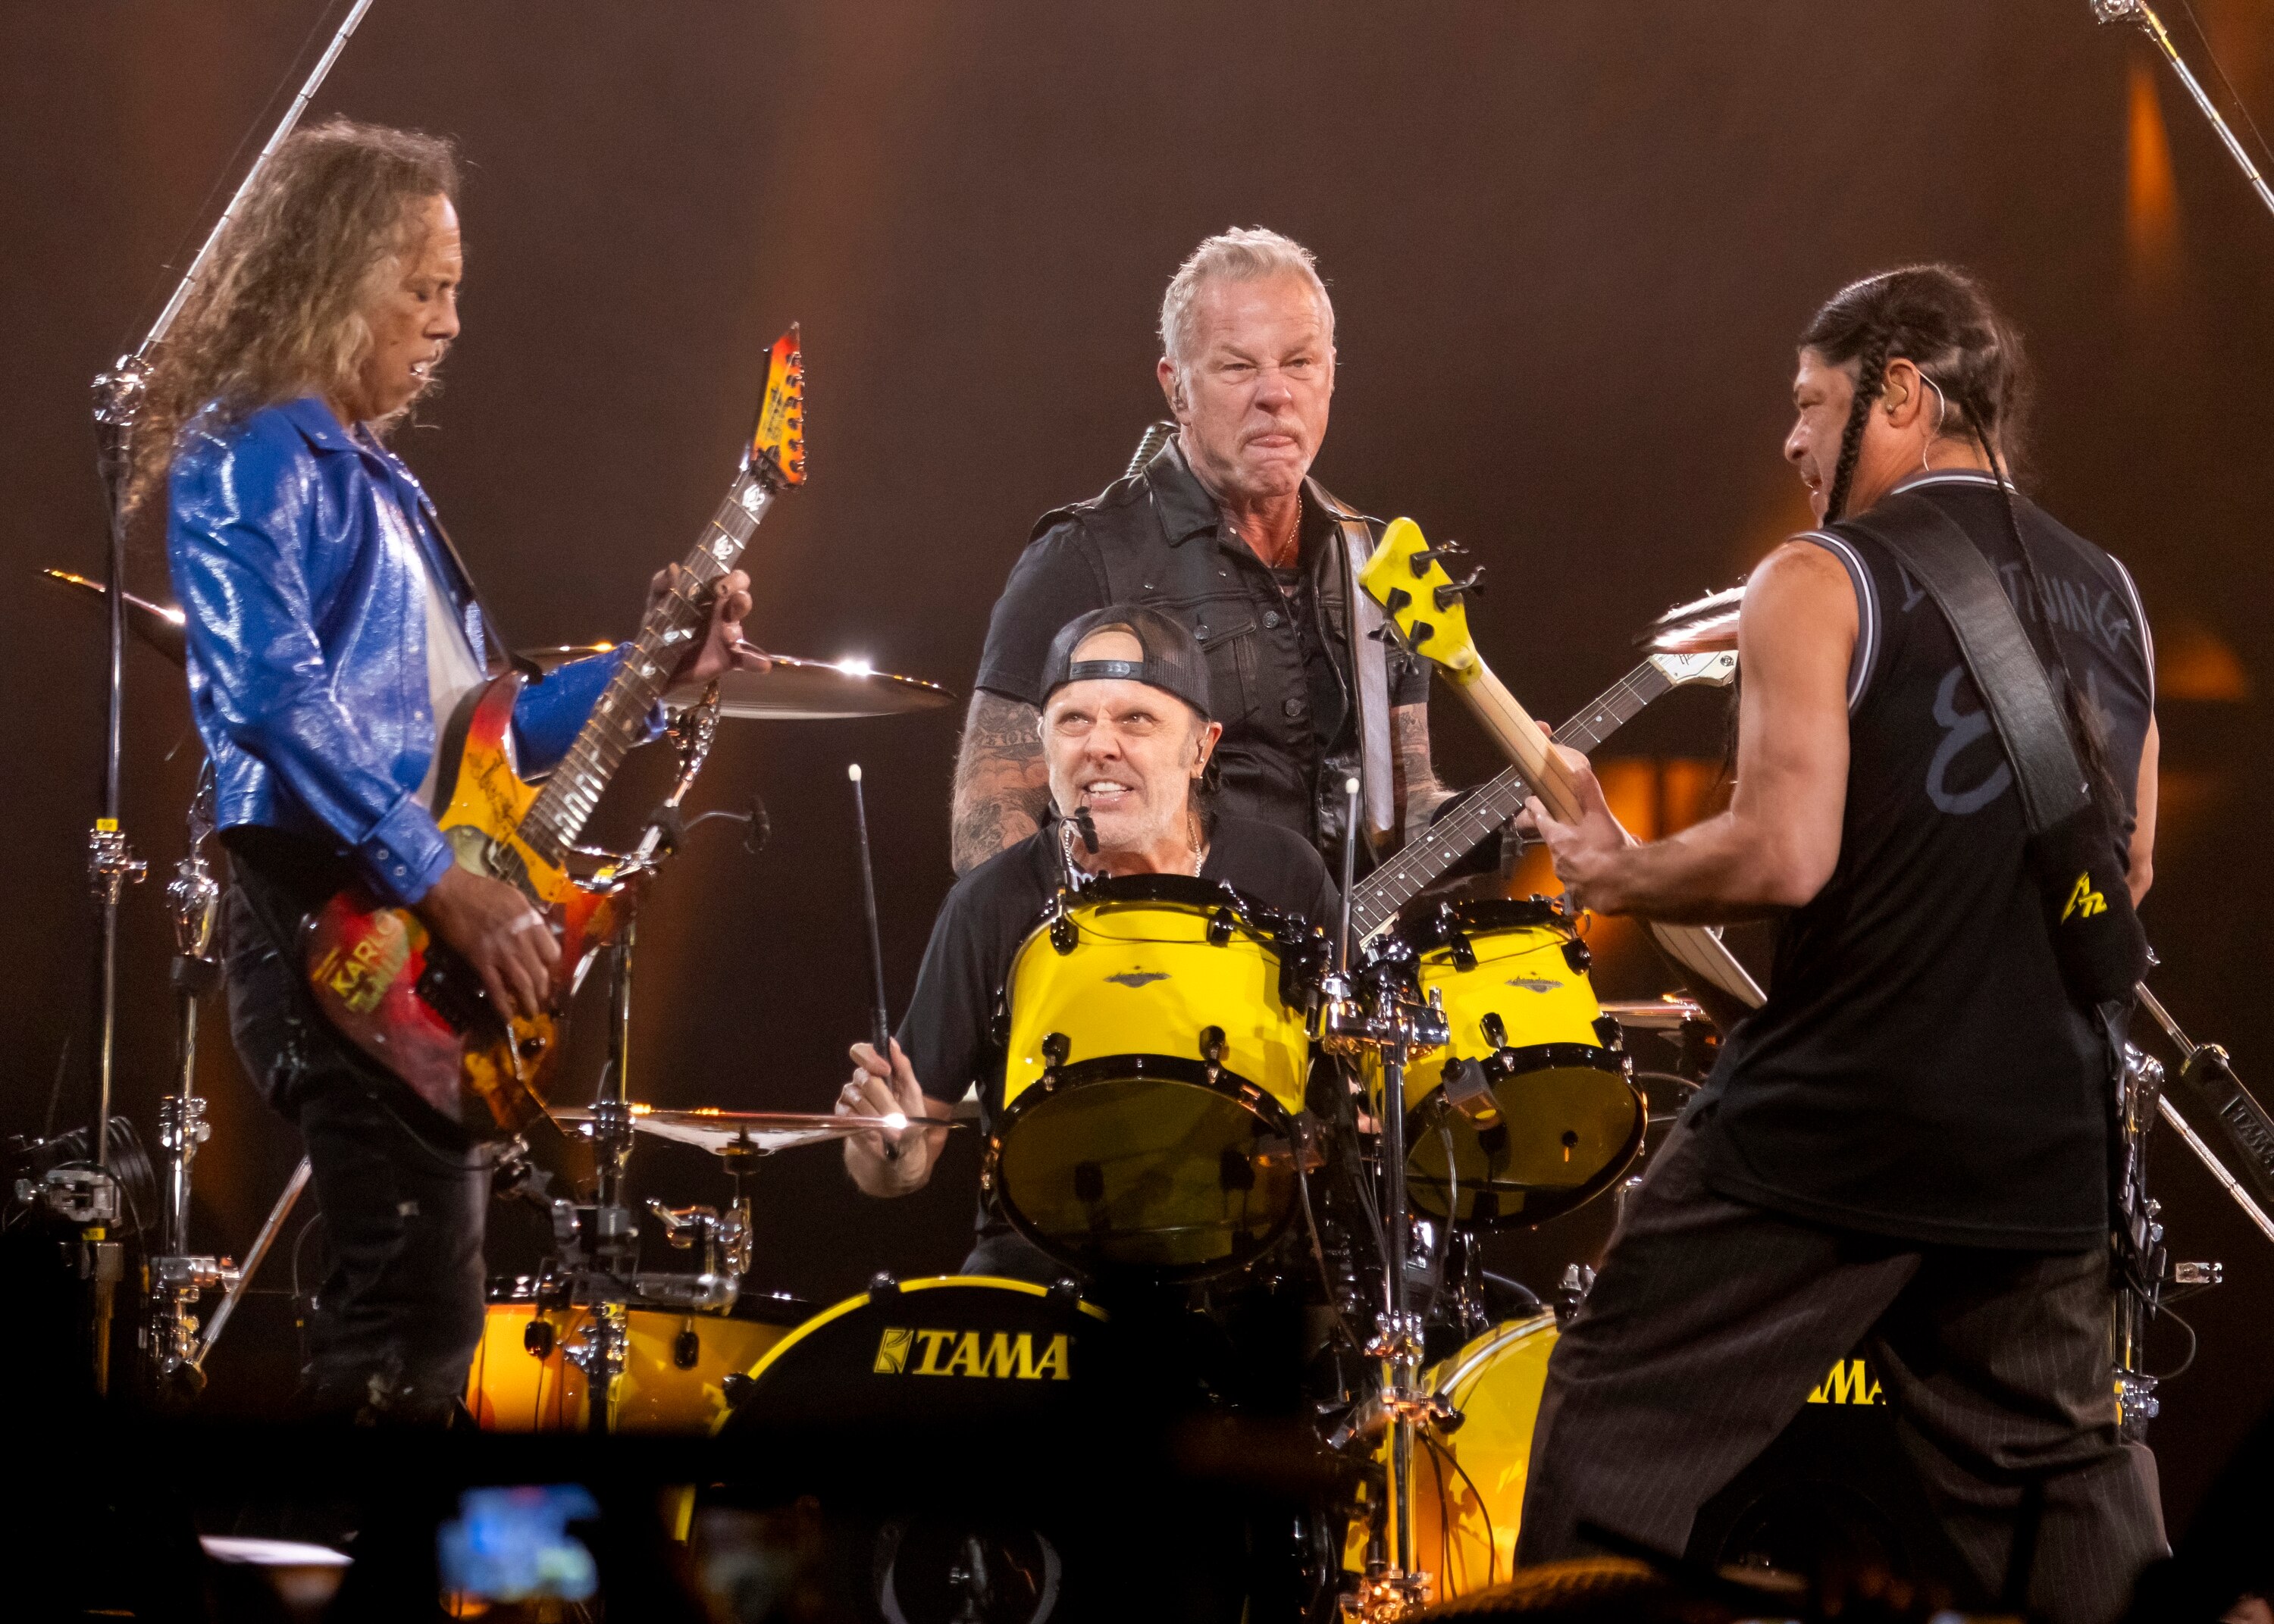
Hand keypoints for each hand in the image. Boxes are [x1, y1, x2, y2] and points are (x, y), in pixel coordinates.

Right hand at [414, 865, 558, 1021]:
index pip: (552, 952)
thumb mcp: (514, 896)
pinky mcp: (480, 962)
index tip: (549, 972)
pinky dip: (503, 1006)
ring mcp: (501, 953)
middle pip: (540, 973)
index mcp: (531, 922)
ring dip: (529, 1002)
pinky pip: (496, 989)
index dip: (552, 966)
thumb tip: (537, 929)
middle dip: (543, 990)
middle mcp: (520, 940)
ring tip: (532, 1013)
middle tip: (543, 999)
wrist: (449, 892)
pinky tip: (508, 1017)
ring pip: (522, 984)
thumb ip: (528, 916)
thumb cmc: (480, 890)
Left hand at [652, 564, 768, 686]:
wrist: (655, 663)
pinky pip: (745, 659)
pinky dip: (756, 661)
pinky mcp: (727, 658)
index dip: (731, 579)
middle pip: (741, 599)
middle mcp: (721, 613)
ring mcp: (726, 636)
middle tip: (732, 600)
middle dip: (741, 598)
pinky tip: (763, 665)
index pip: (728, 580)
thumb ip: (662, 585)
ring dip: (736, 630)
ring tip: (727, 636)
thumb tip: (674, 567)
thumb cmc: (660, 627)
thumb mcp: (656, 604)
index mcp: (708, 596)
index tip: (721, 586)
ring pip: (739, 628)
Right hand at [839, 1039, 932, 1191]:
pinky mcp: (843, 1114)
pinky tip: (875, 1132)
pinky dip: (865, 1124)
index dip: (870, 1058)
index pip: (862, 1052)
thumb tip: (892, 1043)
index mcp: (877, 1069)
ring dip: (877, 1115)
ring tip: (892, 1129)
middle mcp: (861, 1079)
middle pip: (864, 1078)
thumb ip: (903, 1067)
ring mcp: (850, 1096)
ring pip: (858, 1098)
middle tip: (897, 1115)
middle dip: (883, 1098)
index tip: (885, 1070)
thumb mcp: (913, 1092)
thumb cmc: (909, 1117)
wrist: (899, 1148)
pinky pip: (848, 1114)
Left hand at [1524, 744, 1634, 914]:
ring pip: (1571, 866)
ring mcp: (1568, 882)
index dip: (1537, 810)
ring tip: (1602, 854)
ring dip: (1583, 859)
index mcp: (1559, 840)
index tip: (1531, 803)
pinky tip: (1607, 875)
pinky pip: (1583, 885)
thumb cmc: (1609, 851)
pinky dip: (1592, 879)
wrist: (1625, 885)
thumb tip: (1580, 772)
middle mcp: (1558, 862)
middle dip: (1568, 838)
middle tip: (1582, 831)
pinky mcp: (1582, 897)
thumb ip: (1589, 794)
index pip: (1540, 820)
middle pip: (1557, 844)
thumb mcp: (1600, 816)